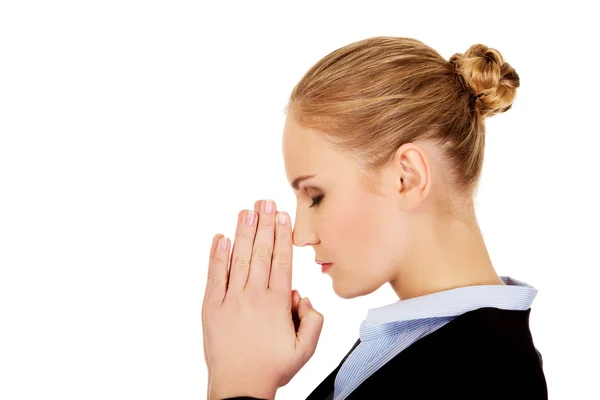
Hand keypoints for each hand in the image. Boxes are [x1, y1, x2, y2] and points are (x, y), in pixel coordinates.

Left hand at [202, 199, 323, 399]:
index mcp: (277, 303)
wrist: (239, 386)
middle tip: (265, 201)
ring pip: (239, 258)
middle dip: (264, 224)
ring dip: (243, 232)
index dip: (282, 235)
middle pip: (261, 252)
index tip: (282, 216)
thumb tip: (302, 296)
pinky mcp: (212, 307)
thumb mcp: (305, 349)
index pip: (281, 260)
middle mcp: (254, 296)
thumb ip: (313, 320)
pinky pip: (214, 276)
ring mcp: (231, 300)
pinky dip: (217, 256)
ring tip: (247, 210)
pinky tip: (221, 238)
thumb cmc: (272, 368)